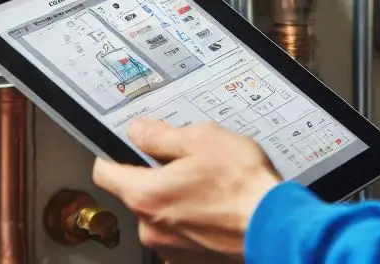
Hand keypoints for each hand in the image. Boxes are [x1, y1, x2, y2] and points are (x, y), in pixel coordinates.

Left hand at [93, 118, 280, 261]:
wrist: (275, 228)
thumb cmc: (242, 185)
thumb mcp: (200, 139)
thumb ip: (160, 135)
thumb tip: (137, 130)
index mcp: (146, 195)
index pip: (104, 172)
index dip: (112, 154)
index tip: (123, 147)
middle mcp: (151, 228)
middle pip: (136, 192)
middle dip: (155, 176)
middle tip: (187, 162)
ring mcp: (170, 250)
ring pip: (160, 214)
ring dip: (176, 199)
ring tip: (208, 186)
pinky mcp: (190, 261)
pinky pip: (179, 234)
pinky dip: (191, 220)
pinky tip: (215, 208)